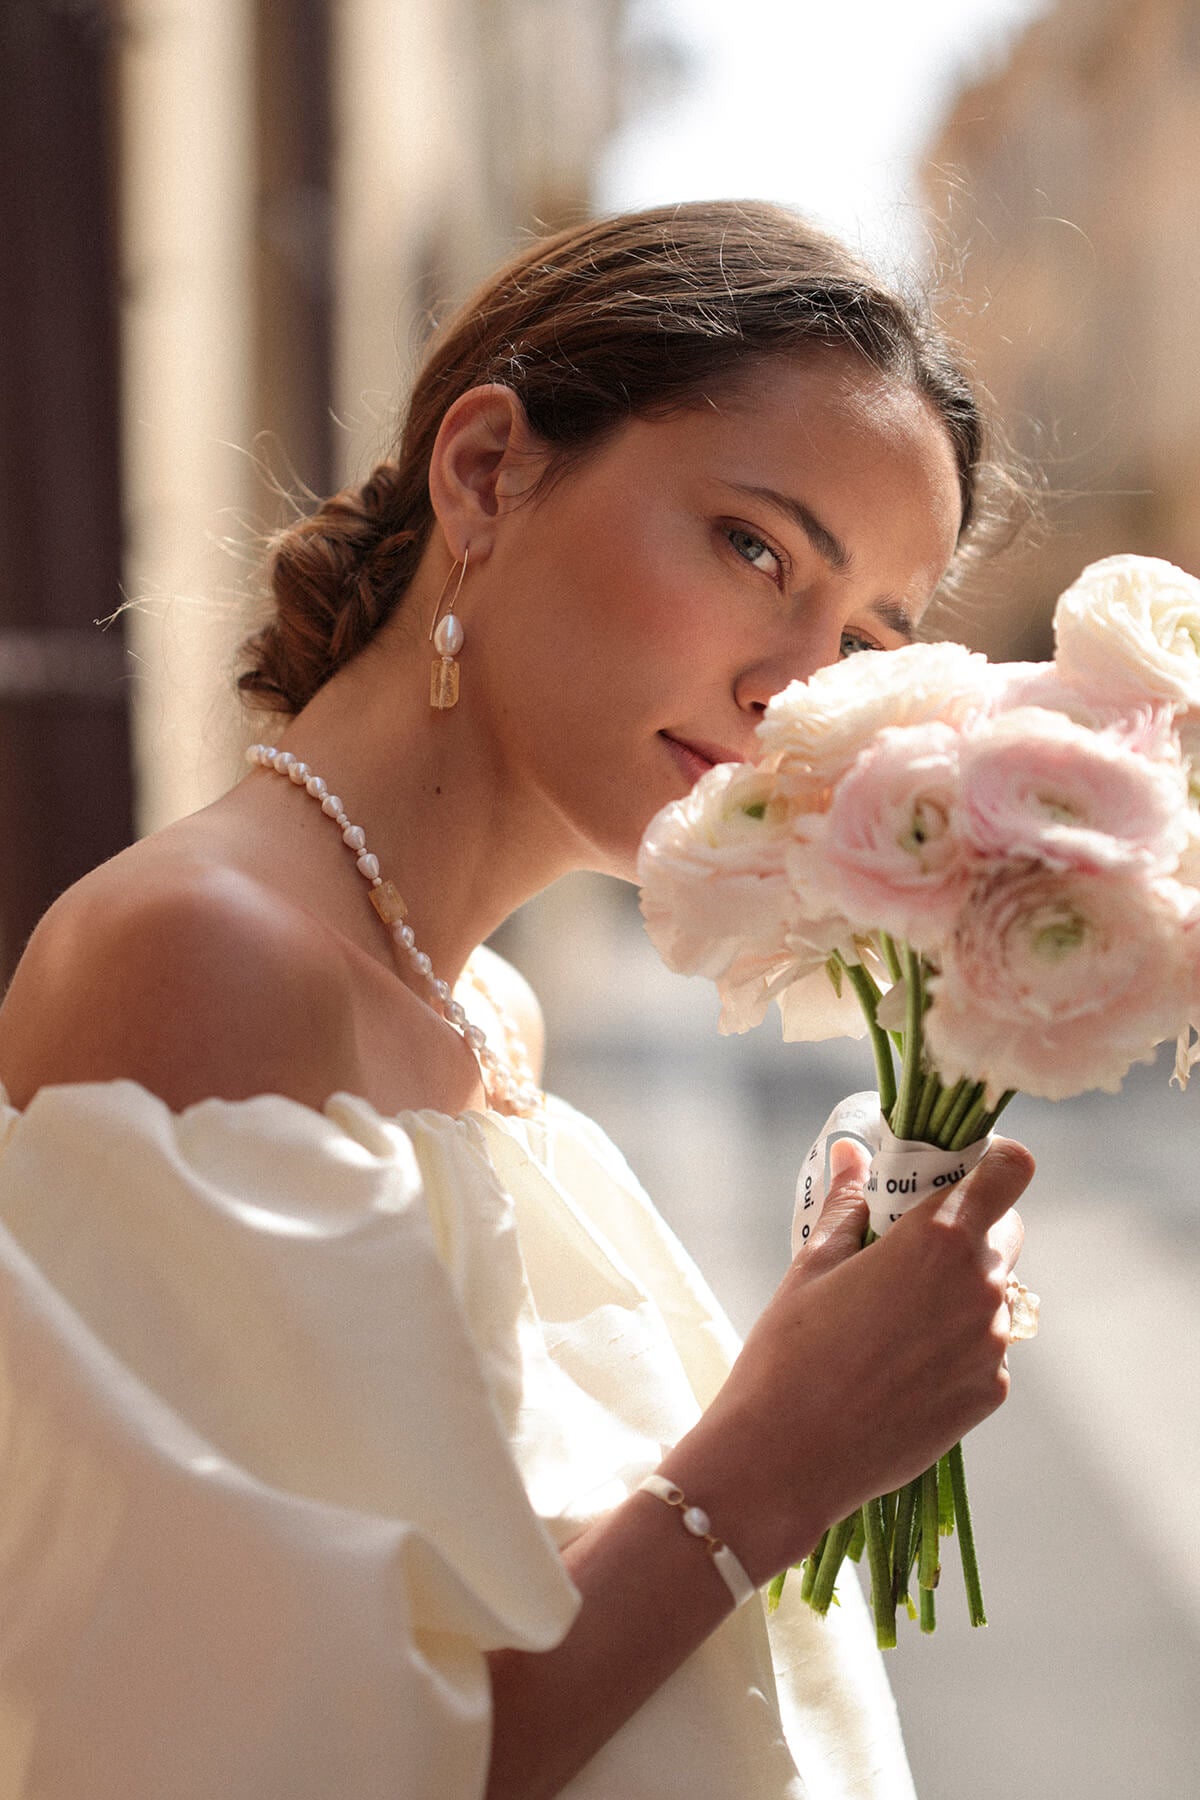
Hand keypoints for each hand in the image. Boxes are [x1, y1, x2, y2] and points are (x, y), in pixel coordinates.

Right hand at [664, 1134, 1033, 1584]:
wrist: (787, 1458)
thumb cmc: (789, 1352)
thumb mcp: (812, 1265)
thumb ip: (846, 1205)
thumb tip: (850, 1155)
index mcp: (938, 1240)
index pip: (1012, 1171)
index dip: (995, 1164)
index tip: (963, 1174)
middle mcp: (981, 1288)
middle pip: (1006, 1232)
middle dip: (970, 1230)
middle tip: (911, 1251)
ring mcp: (992, 1346)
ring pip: (995, 1295)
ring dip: (961, 1292)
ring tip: (894, 1321)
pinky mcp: (989, 1394)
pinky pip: (987, 1349)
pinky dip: (957, 1346)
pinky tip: (901, 1367)